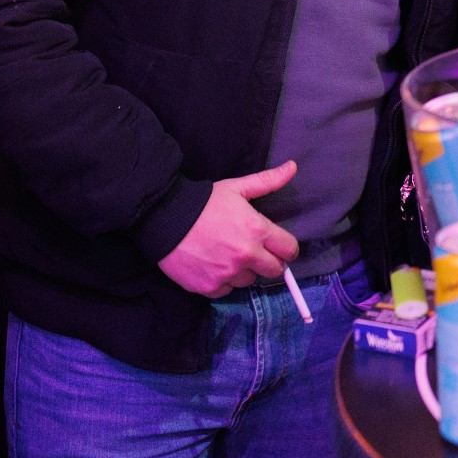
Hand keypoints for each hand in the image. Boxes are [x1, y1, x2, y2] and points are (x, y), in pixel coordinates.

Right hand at [158, 160, 299, 297]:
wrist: (165, 218)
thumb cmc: (204, 202)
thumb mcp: (237, 187)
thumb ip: (268, 181)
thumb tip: (292, 167)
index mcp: (257, 230)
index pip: (289, 249)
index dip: (286, 248)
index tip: (280, 247)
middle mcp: (246, 255)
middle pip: (275, 270)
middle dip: (270, 262)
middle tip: (257, 253)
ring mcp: (227, 274)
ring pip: (249, 281)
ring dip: (244, 271)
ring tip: (230, 256)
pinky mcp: (209, 287)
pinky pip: (226, 290)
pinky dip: (223, 281)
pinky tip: (214, 265)